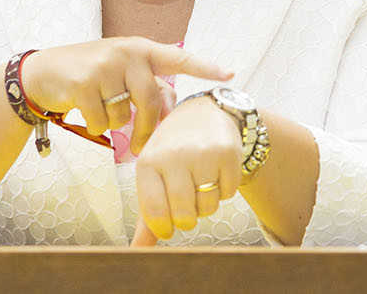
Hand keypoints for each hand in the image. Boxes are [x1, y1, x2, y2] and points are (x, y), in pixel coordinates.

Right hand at [20, 38, 229, 157]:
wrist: (43, 73)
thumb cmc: (90, 74)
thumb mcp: (121, 73)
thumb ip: (147, 86)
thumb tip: (170, 109)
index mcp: (140, 48)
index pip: (178, 58)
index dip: (204, 67)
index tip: (230, 75)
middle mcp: (126, 52)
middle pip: (151, 100)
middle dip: (147, 128)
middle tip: (140, 146)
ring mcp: (104, 65)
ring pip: (125, 114)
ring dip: (114, 123)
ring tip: (100, 107)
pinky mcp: (84, 82)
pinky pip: (103, 121)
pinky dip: (96, 126)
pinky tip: (85, 111)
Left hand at [131, 94, 243, 243]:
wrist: (203, 113)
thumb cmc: (172, 152)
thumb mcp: (153, 176)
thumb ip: (147, 216)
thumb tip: (138, 253)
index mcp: (148, 162)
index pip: (153, 212)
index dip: (163, 228)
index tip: (167, 226)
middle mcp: (173, 156)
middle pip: (184, 216)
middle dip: (187, 219)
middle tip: (186, 203)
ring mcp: (201, 153)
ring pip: (208, 207)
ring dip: (206, 204)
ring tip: (200, 181)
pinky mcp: (227, 153)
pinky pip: (228, 193)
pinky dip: (224, 189)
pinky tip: (215, 170)